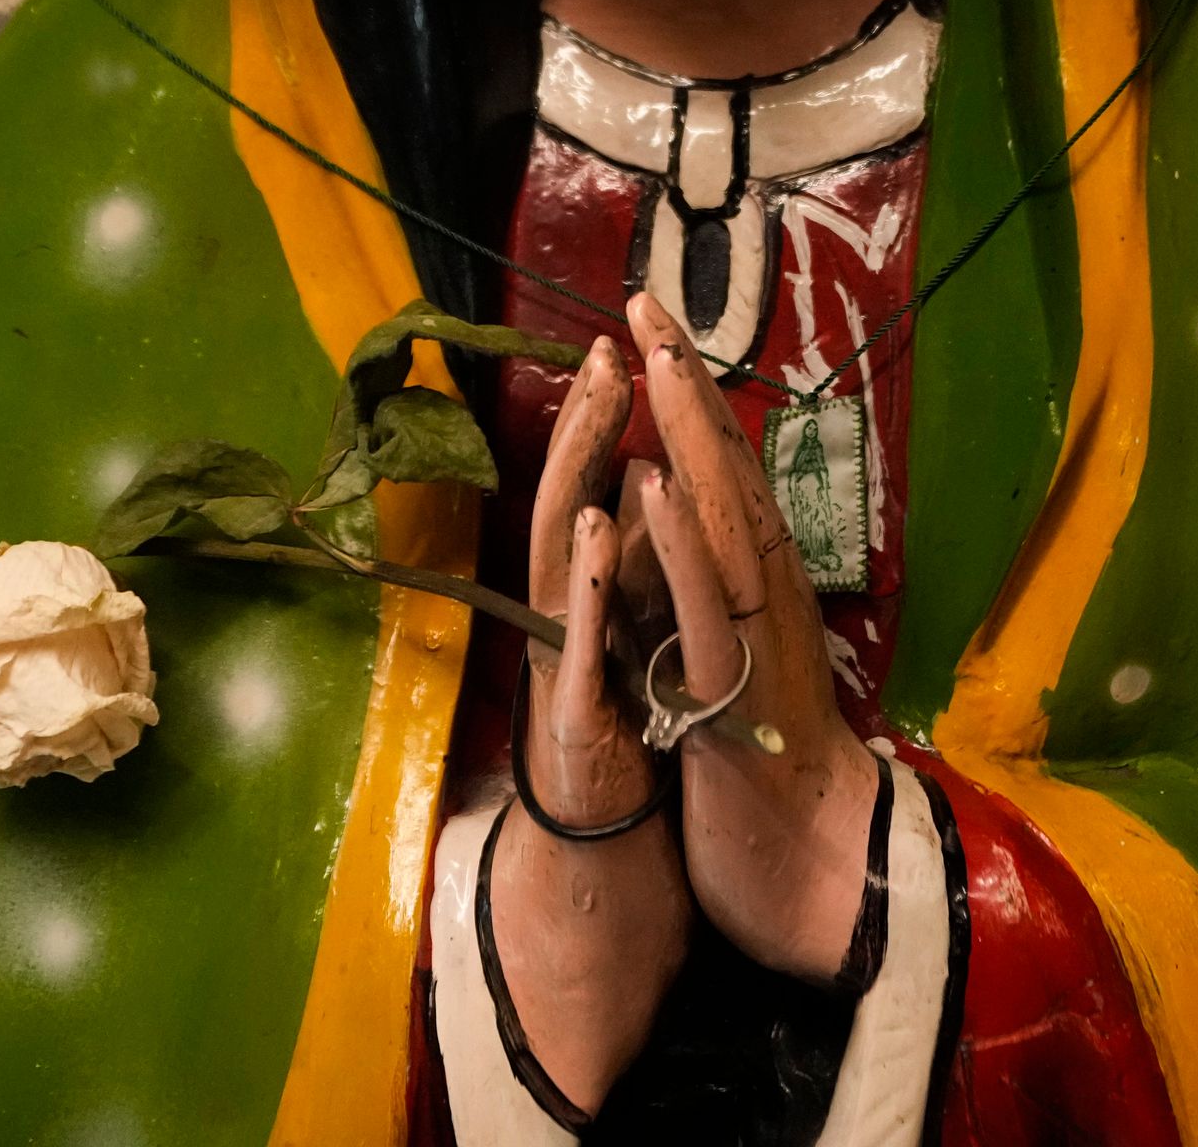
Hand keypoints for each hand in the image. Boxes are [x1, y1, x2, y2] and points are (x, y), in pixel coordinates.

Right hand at [485, 335, 690, 1110]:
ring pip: (559, 558)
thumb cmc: (618, 735)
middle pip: (562, 500)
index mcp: (579, 597)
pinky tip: (596, 529)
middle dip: (585, 424)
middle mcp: (559, 617)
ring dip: (575, 479)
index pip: (584, 488)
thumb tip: (639, 490)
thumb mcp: (628, 636)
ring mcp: (562, 663)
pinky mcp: (580, 717)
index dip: (601, 419)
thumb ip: (626, 569)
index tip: (625, 342)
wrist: (601, 854)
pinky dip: (589, 584)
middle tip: (607, 347)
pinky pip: (581, 640)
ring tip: (599, 407)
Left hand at [629, 293, 881, 982]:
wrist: (821, 875)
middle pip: (728, 471)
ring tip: (654, 352)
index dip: (690, 399)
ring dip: (688, 432)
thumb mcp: (742, 666)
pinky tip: (655, 481)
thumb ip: (729, 600)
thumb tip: (704, 534)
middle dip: (684, 383)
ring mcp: (755, 637)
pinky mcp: (733, 692)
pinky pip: (706, 604)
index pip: (727, 476)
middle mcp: (769, 596)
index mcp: (764, 591)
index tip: (652, 324)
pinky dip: (680, 540)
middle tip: (646, 297)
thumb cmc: (776, 775)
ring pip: (723, 518)